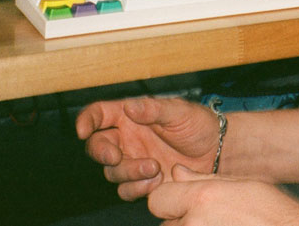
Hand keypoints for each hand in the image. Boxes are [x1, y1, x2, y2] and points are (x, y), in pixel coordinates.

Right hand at [75, 96, 218, 199]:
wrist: (216, 152)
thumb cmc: (197, 124)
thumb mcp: (178, 111)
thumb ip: (153, 109)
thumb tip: (129, 107)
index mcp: (129, 116)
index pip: (99, 114)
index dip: (86, 120)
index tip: (82, 131)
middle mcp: (127, 139)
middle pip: (98, 146)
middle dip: (101, 152)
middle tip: (116, 156)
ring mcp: (133, 161)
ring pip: (112, 172)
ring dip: (128, 172)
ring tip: (154, 167)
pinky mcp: (143, 183)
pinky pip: (127, 190)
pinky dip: (137, 188)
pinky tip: (157, 181)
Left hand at [149, 164, 298, 225]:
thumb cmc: (273, 211)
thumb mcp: (238, 183)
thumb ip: (201, 179)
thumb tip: (176, 172)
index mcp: (201, 200)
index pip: (157, 200)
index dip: (169, 199)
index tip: (182, 201)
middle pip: (167, 225)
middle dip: (182, 220)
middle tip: (211, 218)